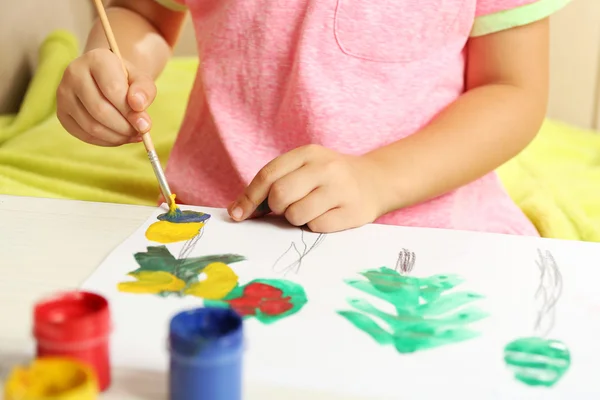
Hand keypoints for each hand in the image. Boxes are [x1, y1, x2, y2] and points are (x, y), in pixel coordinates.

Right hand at [56, 48, 155, 146]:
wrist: (105, 79)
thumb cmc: (125, 80)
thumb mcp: (141, 80)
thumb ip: (144, 91)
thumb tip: (139, 107)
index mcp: (96, 59)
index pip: (113, 89)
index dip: (131, 111)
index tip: (145, 124)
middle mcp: (74, 73)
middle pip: (100, 110)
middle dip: (125, 127)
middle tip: (140, 132)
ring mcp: (63, 94)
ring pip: (91, 126)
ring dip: (117, 137)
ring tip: (132, 135)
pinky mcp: (62, 113)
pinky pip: (84, 136)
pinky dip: (106, 142)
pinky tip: (119, 138)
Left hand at [227, 145, 385, 232]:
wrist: (376, 180)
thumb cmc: (329, 178)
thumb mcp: (305, 168)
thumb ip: (275, 182)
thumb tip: (239, 210)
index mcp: (308, 153)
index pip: (268, 175)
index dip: (249, 197)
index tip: (238, 214)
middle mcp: (326, 168)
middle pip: (280, 195)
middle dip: (276, 208)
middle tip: (286, 208)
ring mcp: (341, 189)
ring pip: (297, 215)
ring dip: (296, 219)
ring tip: (310, 209)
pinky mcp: (352, 212)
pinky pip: (316, 227)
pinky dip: (315, 226)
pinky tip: (327, 215)